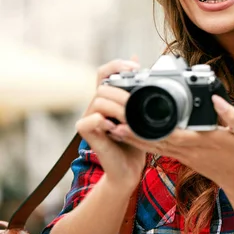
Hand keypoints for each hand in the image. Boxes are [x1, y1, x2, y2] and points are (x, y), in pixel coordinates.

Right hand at [76, 58, 145, 188]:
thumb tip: (146, 70)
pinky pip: (90, 120)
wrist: (129, 168)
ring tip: (130, 120)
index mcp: (109, 99)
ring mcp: (90, 119)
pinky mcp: (87, 133)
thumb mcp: (143, 115)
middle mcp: (97, 106)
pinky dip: (104, 122)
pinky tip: (117, 129)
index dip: (117, 65)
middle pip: (102, 86)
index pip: (105, 72)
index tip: (136, 67)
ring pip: (98, 101)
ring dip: (118, 108)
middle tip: (136, 103)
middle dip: (122, 92)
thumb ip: (141, 95)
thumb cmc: (136, 141)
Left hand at [110, 95, 233, 190]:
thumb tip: (216, 98)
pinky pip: (158, 151)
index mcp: (202, 140)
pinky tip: (130, 137)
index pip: (172, 134)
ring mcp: (183, 155)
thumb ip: (229, 114)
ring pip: (153, 147)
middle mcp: (188, 149)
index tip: (134, 119)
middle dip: (134, 133)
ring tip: (113, 129)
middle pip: (155, 141)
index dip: (151, 129)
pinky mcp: (182, 158)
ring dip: (133, 139)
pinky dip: (143, 144)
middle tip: (113, 122)